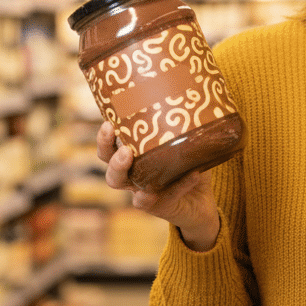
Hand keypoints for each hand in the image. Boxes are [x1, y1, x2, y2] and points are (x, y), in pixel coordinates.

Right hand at [96, 120, 220, 250]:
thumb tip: (193, 97)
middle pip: (111, 171)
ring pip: (122, 187)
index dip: (104, 139)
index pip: (110, 150)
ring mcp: (142, 194)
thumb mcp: (185, 146)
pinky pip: (164, 197)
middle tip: (124, 147)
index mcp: (133, 161)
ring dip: (123, 171)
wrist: (201, 203)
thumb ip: (184, 128)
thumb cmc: (188, 168)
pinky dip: (179, 185)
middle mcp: (133, 178)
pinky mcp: (159, 207)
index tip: (108, 123)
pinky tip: (193, 174)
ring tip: (130, 156)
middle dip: (111, 157)